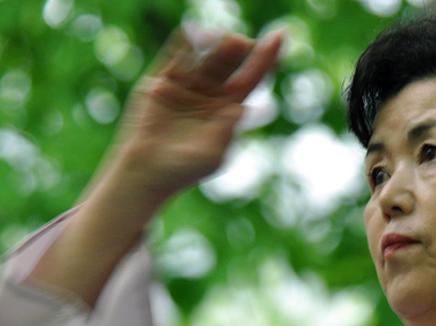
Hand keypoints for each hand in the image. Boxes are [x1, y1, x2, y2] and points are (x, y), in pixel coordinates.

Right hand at [107, 28, 282, 203]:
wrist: (146, 172)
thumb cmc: (185, 170)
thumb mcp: (213, 154)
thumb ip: (227, 131)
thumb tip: (243, 108)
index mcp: (230, 108)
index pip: (254, 77)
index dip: (267, 57)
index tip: (280, 35)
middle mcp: (211, 93)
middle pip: (231, 62)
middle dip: (240, 49)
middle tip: (243, 43)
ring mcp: (187, 86)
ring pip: (207, 56)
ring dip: (218, 45)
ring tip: (227, 41)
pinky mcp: (162, 83)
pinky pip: (176, 57)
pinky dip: (186, 44)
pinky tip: (195, 34)